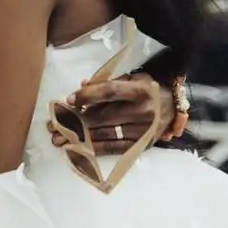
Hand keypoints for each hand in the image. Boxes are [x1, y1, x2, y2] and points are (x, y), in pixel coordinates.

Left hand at [48, 73, 171, 155]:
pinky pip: (113, 148)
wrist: (174, 107)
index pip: (109, 92)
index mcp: (140, 91)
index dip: (87, 96)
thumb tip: (81, 86)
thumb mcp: (131, 79)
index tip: (69, 100)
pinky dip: (93, 148)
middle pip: (103, 116)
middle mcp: (143, 112)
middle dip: (75, 121)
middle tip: (53, 125)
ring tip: (59, 139)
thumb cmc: (148, 89)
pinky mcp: (141, 145)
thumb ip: (107, 83)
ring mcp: (142, 131)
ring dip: (79, 137)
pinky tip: (77, 148)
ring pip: (105, 134)